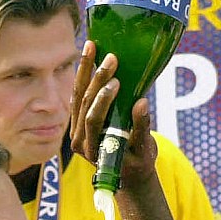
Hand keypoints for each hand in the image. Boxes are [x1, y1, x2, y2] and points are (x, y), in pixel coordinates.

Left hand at [69, 40, 158, 187]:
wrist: (128, 174)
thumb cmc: (139, 163)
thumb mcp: (144, 150)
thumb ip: (142, 128)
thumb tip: (142, 103)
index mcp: (93, 150)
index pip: (93, 120)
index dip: (103, 100)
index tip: (117, 81)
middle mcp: (79, 141)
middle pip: (84, 104)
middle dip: (97, 80)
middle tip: (111, 58)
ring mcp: (76, 130)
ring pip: (77, 95)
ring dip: (85, 70)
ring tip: (92, 46)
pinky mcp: (78, 121)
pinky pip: (79, 95)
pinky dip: (84, 75)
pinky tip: (89, 56)